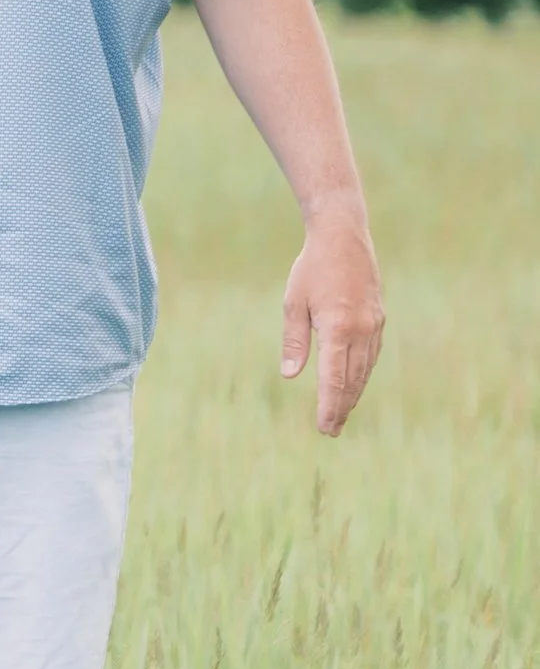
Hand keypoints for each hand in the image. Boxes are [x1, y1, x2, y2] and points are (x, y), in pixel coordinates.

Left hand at [281, 208, 383, 434]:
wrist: (344, 238)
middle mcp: (361, 330)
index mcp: (338, 328)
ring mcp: (374, 325)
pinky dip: (363, 374)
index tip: (324, 427)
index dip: (329, 406)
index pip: (334, 379)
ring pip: (365, 370)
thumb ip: (294, 341)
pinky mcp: (379, 319)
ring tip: (341, 414)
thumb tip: (290, 375)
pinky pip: (371, 355)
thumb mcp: (294, 303)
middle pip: (353, 381)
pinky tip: (354, 385)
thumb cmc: (312, 269)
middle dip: (341, 408)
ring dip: (354, 395)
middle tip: (331, 431)